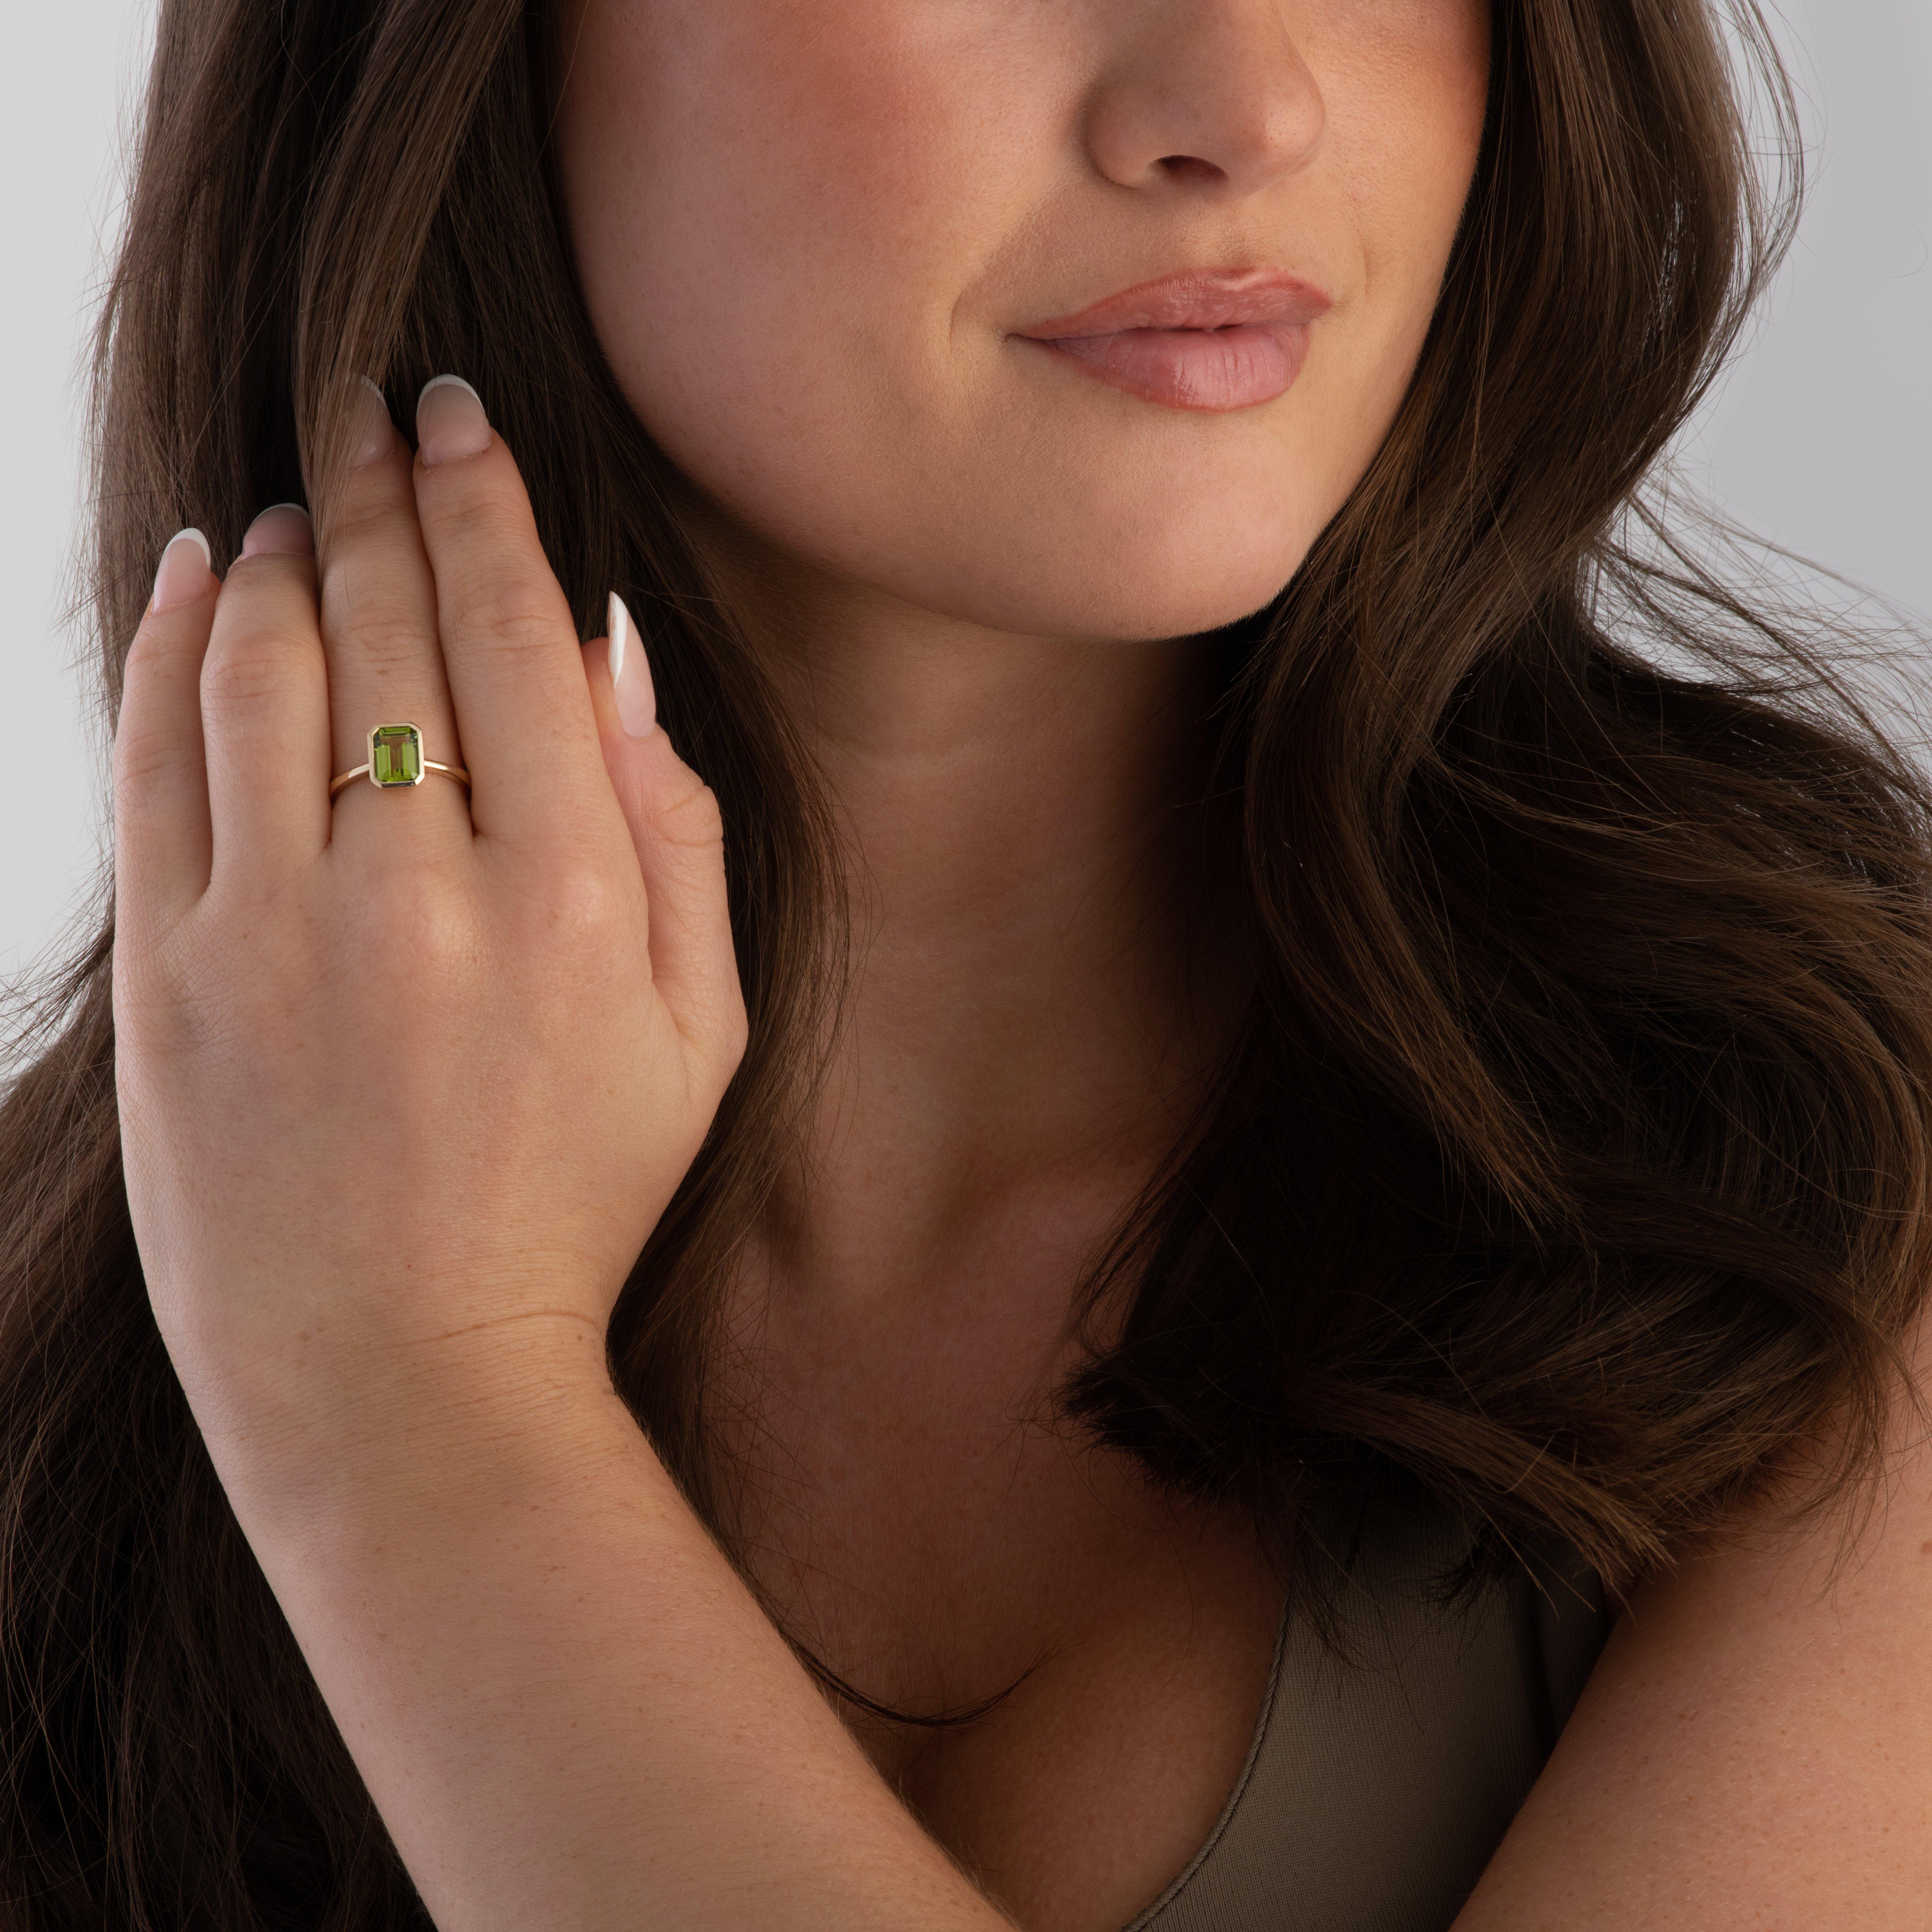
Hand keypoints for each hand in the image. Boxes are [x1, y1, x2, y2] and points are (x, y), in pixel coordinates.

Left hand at [109, 376, 745, 1499]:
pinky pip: (159, 758)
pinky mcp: (170, 976)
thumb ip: (678, 844)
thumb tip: (613, 663)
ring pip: (263, 664)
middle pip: (384, 622)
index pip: (510, 634)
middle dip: (377, 488)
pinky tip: (201, 575)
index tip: (456, 419)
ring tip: (298, 497)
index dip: (480, 503)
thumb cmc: (573, 1201)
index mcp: (569, 902)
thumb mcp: (698, 1039)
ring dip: (282, 550)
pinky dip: (174, 643)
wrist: (404, 1375)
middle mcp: (420, 893)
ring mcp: (273, 932)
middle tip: (368, 410)